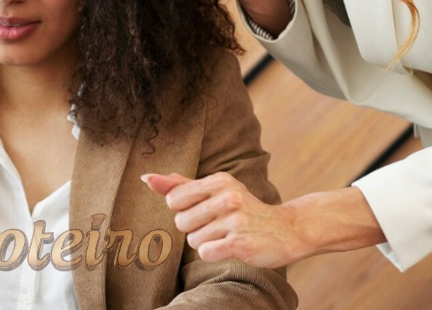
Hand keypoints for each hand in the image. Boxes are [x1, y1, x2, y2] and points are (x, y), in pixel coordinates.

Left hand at [142, 172, 303, 268]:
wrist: (285, 230)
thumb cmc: (242, 209)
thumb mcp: (216, 191)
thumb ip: (180, 186)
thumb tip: (147, 178)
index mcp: (219, 181)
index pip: (174, 198)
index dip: (183, 210)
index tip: (203, 209)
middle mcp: (228, 197)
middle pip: (181, 222)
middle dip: (194, 228)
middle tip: (218, 224)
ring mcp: (235, 220)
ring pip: (193, 240)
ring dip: (206, 243)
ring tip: (226, 235)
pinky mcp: (240, 243)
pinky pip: (206, 253)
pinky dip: (214, 254)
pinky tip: (230, 246)